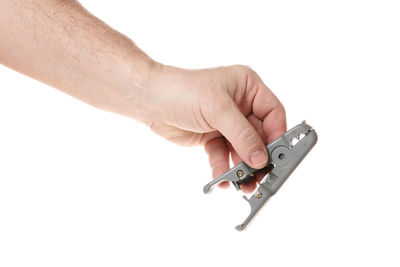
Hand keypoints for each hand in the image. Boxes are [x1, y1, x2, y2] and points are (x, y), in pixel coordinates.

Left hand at [147, 64, 286, 192]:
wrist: (151, 101)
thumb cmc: (183, 91)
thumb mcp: (218, 110)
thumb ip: (242, 135)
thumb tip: (261, 158)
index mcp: (247, 87)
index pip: (273, 113)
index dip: (277, 134)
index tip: (276, 155)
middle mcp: (240, 105)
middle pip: (259, 135)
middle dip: (258, 156)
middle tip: (261, 175)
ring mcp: (226, 122)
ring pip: (242, 149)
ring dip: (242, 167)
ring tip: (243, 185)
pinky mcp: (213, 137)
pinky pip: (224, 155)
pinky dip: (222, 167)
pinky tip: (220, 179)